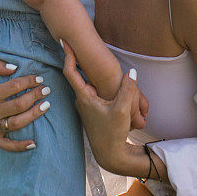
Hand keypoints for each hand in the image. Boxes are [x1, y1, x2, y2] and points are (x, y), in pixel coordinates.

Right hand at [0, 59, 50, 151]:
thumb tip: (15, 67)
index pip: (14, 87)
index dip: (29, 81)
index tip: (39, 78)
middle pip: (18, 105)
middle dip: (35, 96)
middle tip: (47, 90)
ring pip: (17, 123)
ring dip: (34, 115)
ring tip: (46, 106)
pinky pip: (7, 145)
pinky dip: (20, 147)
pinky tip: (34, 143)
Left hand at [62, 41, 146, 174]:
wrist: (111, 155)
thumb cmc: (113, 133)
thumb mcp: (123, 110)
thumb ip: (128, 89)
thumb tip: (132, 70)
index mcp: (84, 97)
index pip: (71, 72)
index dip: (68, 55)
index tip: (64, 40)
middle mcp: (82, 99)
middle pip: (81, 74)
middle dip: (83, 61)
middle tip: (79, 44)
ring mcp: (87, 105)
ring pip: (91, 83)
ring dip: (96, 75)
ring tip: (97, 60)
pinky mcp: (94, 109)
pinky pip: (97, 91)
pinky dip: (102, 85)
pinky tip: (112, 85)